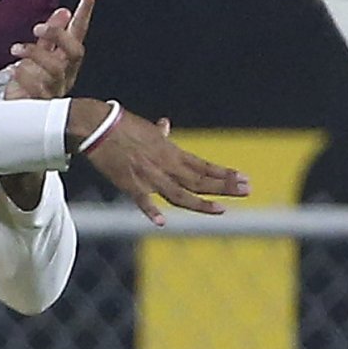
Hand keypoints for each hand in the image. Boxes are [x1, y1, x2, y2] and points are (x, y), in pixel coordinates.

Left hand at [3, 0, 91, 101]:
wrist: (18, 117)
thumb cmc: (30, 87)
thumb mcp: (39, 56)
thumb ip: (50, 36)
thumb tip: (64, 11)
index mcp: (67, 61)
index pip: (80, 32)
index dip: (85, 11)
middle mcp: (66, 75)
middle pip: (76, 51)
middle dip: (59, 35)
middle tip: (39, 26)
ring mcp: (55, 90)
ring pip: (56, 68)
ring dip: (35, 53)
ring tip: (15, 49)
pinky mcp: (41, 104)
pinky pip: (37, 86)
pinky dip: (24, 74)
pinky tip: (13, 70)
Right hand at [67, 99, 248, 219]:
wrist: (99, 127)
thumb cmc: (123, 126)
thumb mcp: (146, 129)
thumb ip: (160, 134)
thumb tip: (166, 125)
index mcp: (171, 153)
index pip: (204, 166)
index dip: (224, 173)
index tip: (243, 178)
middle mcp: (165, 166)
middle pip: (199, 180)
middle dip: (224, 186)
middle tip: (247, 190)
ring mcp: (149, 177)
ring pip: (180, 194)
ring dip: (201, 203)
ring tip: (222, 209)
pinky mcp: (130, 185)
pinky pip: (143, 201)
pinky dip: (151, 211)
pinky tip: (162, 222)